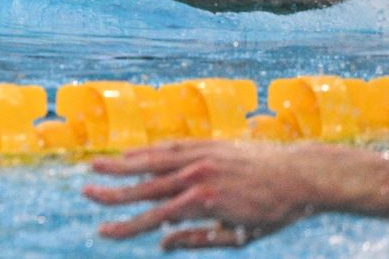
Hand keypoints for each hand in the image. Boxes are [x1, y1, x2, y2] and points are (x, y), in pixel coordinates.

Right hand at [84, 141, 331, 249]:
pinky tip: (131, 155)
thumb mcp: (239, 236)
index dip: (126, 226)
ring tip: (95, 166)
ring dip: (121, 165)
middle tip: (85, 193)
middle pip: (144, 186)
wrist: (302, 175)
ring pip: (152, 161)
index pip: (154, 217)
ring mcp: (200, 156)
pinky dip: (148, 152)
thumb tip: (162, 243)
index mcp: (203, 203)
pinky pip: (170, 148)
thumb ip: (197, 239)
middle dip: (112, 192)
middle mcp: (196, 175)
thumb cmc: (274, 212)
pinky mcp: (207, 144)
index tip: (102, 230)